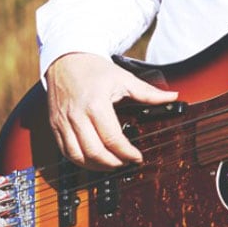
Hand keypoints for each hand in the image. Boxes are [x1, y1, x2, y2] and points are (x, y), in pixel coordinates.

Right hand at [46, 52, 179, 169]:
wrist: (66, 60)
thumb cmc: (95, 69)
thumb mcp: (124, 78)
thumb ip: (148, 92)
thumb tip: (172, 97)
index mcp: (96, 104)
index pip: (112, 138)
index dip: (127, 152)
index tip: (137, 157)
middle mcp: (77, 115)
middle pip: (94, 151)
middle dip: (113, 163)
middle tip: (126, 163)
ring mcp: (63, 122)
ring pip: (77, 156)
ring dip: (96, 165)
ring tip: (112, 164)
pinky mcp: (54, 125)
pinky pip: (65, 151)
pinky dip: (79, 160)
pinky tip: (93, 160)